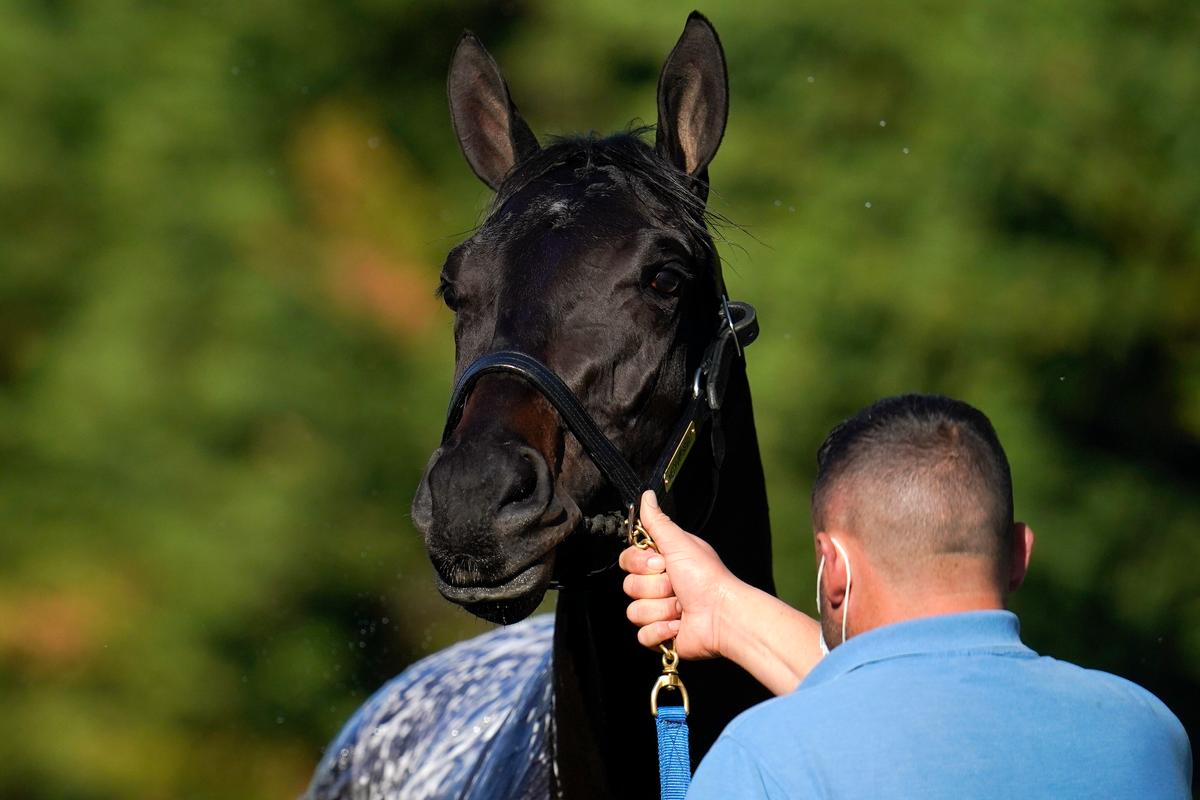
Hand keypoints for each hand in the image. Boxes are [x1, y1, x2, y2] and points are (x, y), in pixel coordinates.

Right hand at [619, 490, 738, 659]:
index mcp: (661, 564)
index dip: (640, 563)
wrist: (722, 615)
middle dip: (654, 587)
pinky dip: (661, 631)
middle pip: (629, 587)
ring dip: (661, 609)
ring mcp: (659, 612)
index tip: (661, 562)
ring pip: (634, 612)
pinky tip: (679, 626)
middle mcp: (658, 587)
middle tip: (676, 586)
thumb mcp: (679, 543)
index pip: (628, 561)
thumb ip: (657, 521)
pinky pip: (642, 635)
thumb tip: (646, 495)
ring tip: (681, 608)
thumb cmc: (706, 578)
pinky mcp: (661, 636)